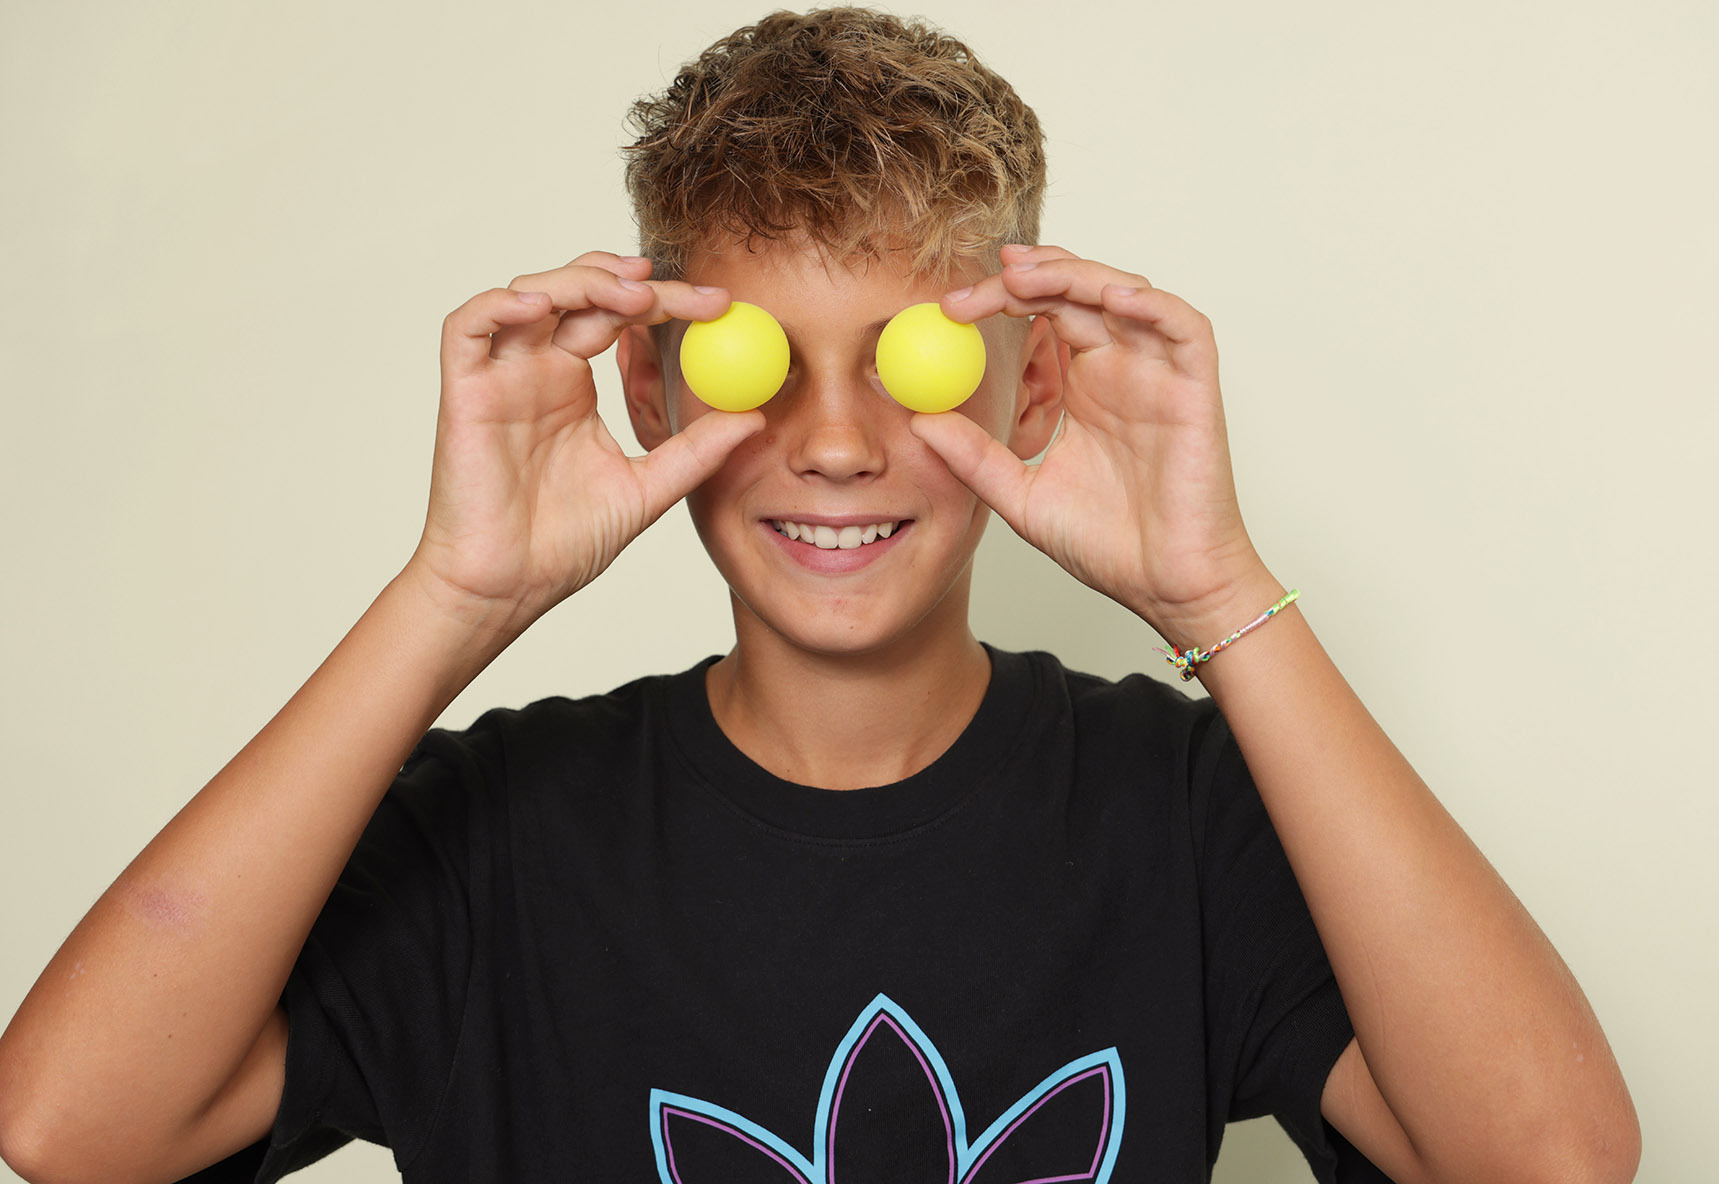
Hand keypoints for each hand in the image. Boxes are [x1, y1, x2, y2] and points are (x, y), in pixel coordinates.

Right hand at [406, 252, 762, 632]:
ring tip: (634, 297)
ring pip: (530, 294)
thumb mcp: (649, 488)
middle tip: (683, 293)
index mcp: (574, 385)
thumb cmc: (562, 544)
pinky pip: (467, 327)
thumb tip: (755, 417)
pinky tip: (542, 307)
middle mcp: (537, 369)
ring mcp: (500, 376)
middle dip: (629, 281)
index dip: (668, 302)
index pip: (620, 319)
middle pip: (579, 293)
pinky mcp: (463, 391)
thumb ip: (697, 451)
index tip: (720, 305)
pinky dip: (500, 305)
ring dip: (581, 281)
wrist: (509, 587)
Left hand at [911, 244, 1272, 642]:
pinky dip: (1151, 304)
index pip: (1042, 317)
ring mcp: (1160, 374)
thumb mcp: (1019, 494)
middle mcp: (1121, 369)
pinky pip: (1184, 328)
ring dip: (1077, 274)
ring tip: (1026, 277)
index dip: (1001, 300)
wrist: (1164, 587)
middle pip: (1078, 292)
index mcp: (1082, 387)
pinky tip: (1109, 298)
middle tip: (984, 278)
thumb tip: (918, 420)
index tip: (950, 308)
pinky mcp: (1196, 388)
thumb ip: (974, 456)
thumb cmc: (1108, 547)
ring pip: (1125, 294)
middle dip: (1031, 274)